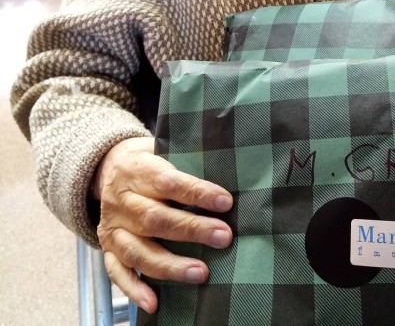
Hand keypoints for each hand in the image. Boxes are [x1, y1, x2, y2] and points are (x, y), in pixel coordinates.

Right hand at [93, 137, 232, 313]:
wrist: (107, 166)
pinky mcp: (106, 248)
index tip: (225, 202)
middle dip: (192, 230)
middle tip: (224, 237)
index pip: (168, 182)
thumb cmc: (148, 161)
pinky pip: (117, 272)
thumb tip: (229, 172)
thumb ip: (187, 161)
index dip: (197, 193)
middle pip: (156, 218)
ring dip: (170, 265)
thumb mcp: (163, 149)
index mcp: (137, 169)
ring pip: (138, 250)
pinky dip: (134, 289)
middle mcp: (121, 200)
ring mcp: (112, 226)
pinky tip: (155, 302)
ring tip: (201, 273)